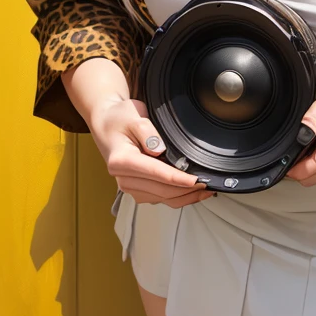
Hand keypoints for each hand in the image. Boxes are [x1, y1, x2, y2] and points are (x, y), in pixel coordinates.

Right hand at [89, 97, 214, 207]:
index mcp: (122, 161)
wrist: (106, 124)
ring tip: (205, 192)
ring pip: (162, 199)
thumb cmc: (119, 119)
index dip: (179, 179)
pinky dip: (177, 197)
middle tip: (209, 185)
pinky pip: (159, 198)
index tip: (197, 181)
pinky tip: (191, 192)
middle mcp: (124, 178)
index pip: (156, 174)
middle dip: (187, 191)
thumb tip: (160, 150)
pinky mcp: (136, 188)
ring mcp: (129, 186)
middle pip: (161, 191)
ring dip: (185, 198)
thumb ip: (147, 132)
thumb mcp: (133, 116)